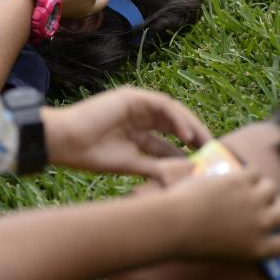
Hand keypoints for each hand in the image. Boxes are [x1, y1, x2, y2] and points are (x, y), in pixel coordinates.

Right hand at [45, 86, 211, 177]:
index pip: (169, 142)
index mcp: (137, 135)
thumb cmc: (88, 156)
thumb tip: (180, 182)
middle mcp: (139, 118)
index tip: (205, 166)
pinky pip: (162, 105)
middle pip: (176, 126)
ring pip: (173, 113)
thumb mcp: (129, 165)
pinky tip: (187, 136)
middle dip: (197, 138)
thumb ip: (154, 168)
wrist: (65, 141)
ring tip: (206, 145)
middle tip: (215, 153)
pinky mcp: (132, 97)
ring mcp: (136, 106)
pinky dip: (177, 119)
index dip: (187, 153)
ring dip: (192, 127)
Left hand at [164, 168, 279, 260]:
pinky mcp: (240, 181)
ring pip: (273, 187)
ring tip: (247, 184)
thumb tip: (246, 226)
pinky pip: (254, 171)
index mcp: (259, 249)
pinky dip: (247, 171)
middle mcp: (263, 226)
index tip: (276, 226)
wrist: (172, 225)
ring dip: (262, 185)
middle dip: (278, 204)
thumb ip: (241, 240)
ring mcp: (254, 202)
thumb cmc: (187, 241)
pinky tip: (234, 174)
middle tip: (264, 200)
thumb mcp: (223, 250)